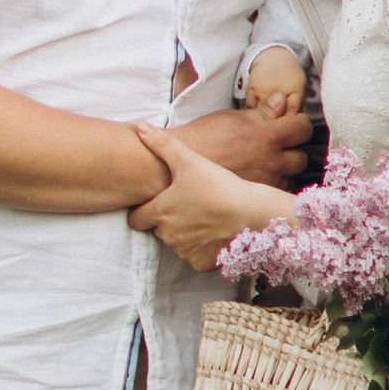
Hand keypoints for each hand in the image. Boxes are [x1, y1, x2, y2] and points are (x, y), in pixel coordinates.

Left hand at [128, 132, 308, 270]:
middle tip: (189, 204)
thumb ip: (161, 144)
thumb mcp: (188, 160)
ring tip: (206, 215)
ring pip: (178, 243)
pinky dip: (203, 246)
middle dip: (169, 220)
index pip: (135, 219)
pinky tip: (216, 230)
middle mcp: (168, 236)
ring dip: (186, 233)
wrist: (252, 212)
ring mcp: (185, 251)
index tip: (156, 203)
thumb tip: (139, 126)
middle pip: (159, 230)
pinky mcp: (202, 263)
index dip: (143, 211)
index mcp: (160, 212)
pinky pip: (196, 255)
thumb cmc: (219, 185)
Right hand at [169, 102, 310, 188]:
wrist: (178, 167)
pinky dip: (270, 186)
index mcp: (267, 137)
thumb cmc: (202, 138)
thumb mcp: (232, 118)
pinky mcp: (253, 199)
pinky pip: (273, 194)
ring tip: (266, 165)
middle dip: (294, 151)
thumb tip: (281, 101)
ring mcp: (264, 183)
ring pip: (289, 179)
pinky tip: (257, 180)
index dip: (299, 124)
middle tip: (281, 146)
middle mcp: (270, 162)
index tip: (291, 124)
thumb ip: (262, 112)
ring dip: (283, 172)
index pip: (302, 128)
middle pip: (301, 159)